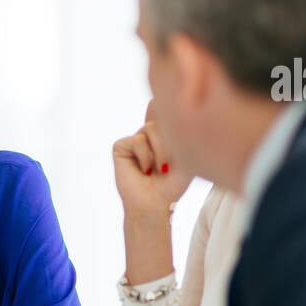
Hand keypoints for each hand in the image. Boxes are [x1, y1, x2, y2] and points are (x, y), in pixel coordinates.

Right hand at [112, 101, 191, 216]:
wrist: (155, 204)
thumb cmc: (173, 183)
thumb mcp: (184, 153)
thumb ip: (174, 128)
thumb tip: (154, 100)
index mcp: (164, 133)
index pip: (164, 109)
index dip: (167, 107)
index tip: (169, 108)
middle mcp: (147, 133)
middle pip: (162, 118)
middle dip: (170, 141)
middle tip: (169, 165)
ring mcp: (134, 139)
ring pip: (150, 129)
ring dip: (160, 151)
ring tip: (159, 169)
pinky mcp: (121, 146)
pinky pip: (137, 140)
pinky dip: (145, 157)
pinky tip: (145, 170)